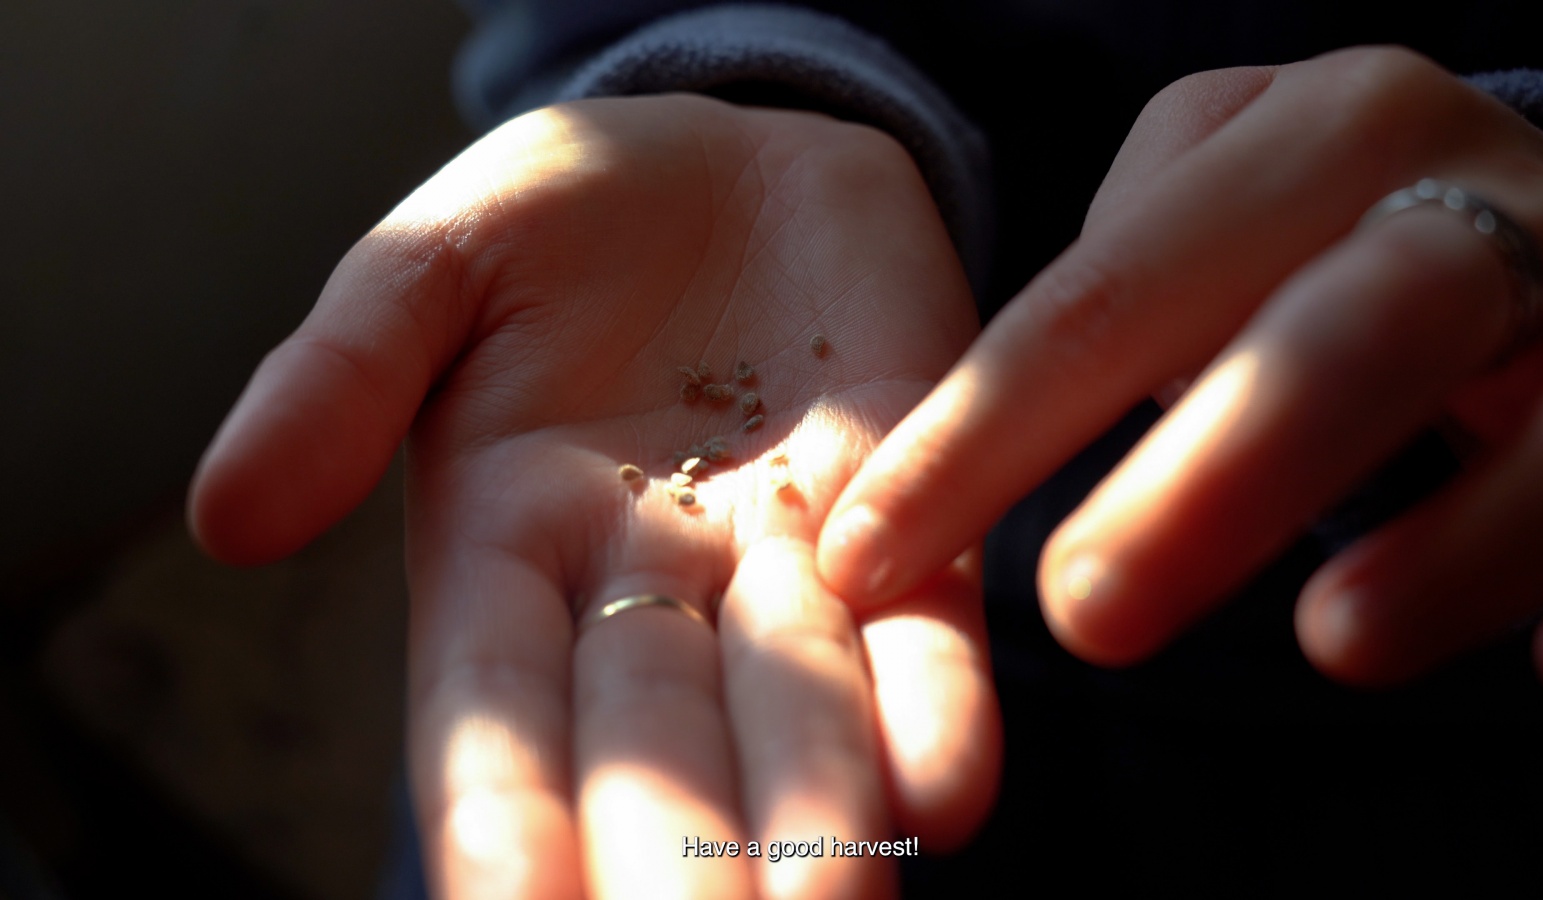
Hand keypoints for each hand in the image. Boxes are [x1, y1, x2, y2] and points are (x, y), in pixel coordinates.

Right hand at [189, 95, 998, 897]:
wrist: (745, 150)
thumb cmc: (566, 210)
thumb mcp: (432, 264)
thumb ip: (339, 374)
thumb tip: (226, 520)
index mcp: (508, 547)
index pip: (493, 716)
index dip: (498, 817)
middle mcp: (650, 589)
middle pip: (652, 753)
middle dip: (666, 864)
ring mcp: (790, 562)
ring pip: (794, 716)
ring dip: (809, 822)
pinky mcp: (915, 516)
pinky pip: (928, 629)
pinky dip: (933, 706)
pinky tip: (944, 792)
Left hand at [817, 47, 1542, 702]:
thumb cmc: (1344, 232)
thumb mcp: (1226, 197)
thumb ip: (1116, 271)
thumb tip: (987, 415)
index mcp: (1324, 135)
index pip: (1112, 296)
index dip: (977, 438)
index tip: (863, 565)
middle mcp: (1481, 193)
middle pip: (1346, 329)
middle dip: (1212, 476)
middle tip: (1083, 614)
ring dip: (1456, 539)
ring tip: (1335, 644)